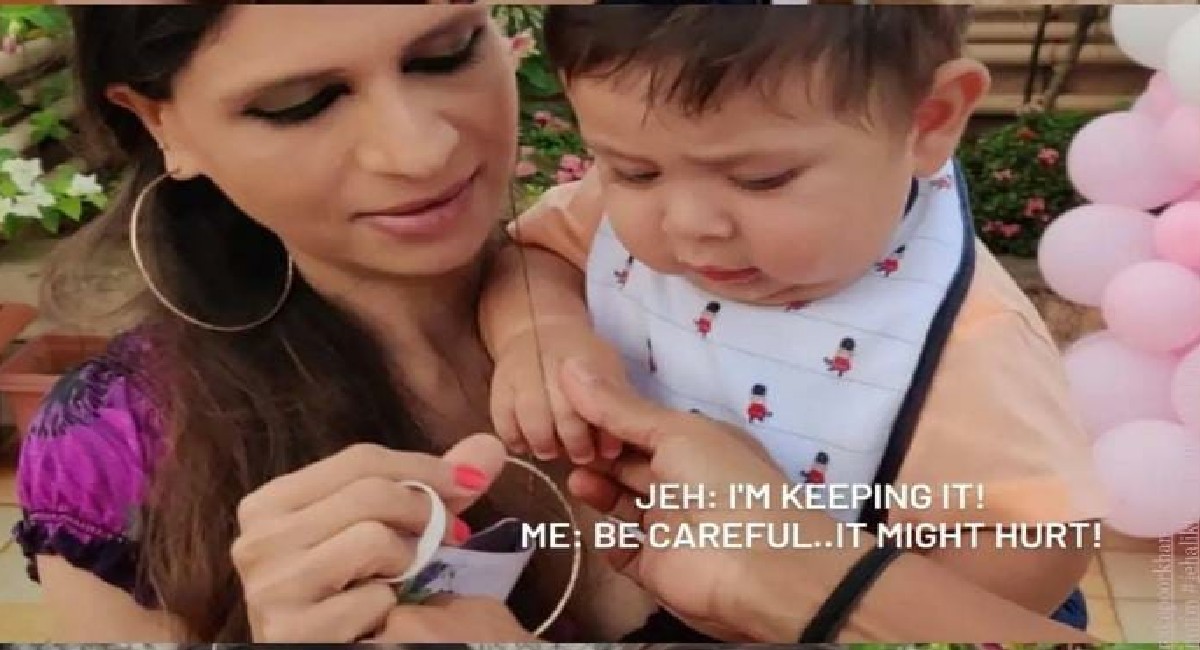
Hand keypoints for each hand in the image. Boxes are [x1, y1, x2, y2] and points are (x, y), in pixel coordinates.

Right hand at [232, 436, 506, 640]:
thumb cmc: (351, 589)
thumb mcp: (382, 528)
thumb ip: (430, 487)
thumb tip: (491, 446)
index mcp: (269, 504)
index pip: (360, 459)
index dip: (424, 467)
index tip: (468, 483)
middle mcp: (257, 541)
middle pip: (369, 494)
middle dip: (425, 512)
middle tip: (451, 536)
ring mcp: (270, 589)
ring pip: (373, 538)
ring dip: (404, 562)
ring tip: (398, 578)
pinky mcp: (290, 632)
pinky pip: (372, 598)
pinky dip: (389, 608)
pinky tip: (376, 618)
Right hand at [490, 321, 624, 463]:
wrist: (537, 331)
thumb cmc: (581, 359)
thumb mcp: (609, 369)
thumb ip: (615, 404)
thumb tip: (612, 448)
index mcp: (585, 357)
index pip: (596, 398)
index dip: (602, 430)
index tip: (608, 449)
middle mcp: (551, 361)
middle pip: (564, 411)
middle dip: (575, 442)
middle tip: (582, 455)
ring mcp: (520, 373)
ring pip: (532, 417)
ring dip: (544, 443)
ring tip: (553, 451)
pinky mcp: (498, 388)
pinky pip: (503, 421)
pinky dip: (515, 439)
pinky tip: (527, 445)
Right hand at [558, 358, 847, 641]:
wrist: (756, 565)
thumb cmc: (722, 481)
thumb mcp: (675, 431)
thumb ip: (619, 407)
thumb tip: (569, 365)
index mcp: (698, 445)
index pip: (644, 426)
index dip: (610, 418)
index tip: (572, 407)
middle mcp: (685, 482)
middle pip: (631, 463)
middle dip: (600, 452)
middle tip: (567, 442)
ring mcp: (670, 525)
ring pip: (624, 503)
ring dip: (599, 489)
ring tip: (576, 477)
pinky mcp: (656, 566)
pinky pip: (624, 551)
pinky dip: (609, 540)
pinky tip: (597, 525)